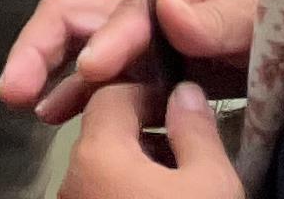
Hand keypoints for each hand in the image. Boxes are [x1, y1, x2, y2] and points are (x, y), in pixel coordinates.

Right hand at [0, 0, 259, 127]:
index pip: (129, 10)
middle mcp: (151, 12)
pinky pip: (114, 85)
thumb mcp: (265, 0)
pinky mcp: (162, 76)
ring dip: (51, 75)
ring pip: (85, 51)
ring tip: (25, 104)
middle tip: (17, 85)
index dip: (110, 41)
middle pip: (78, 16)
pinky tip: (61, 117)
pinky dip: (81, 98)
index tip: (94, 71)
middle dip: (41, 47)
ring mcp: (152, 45)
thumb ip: (222, 13)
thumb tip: (169, 12)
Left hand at [63, 82, 238, 198]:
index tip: (183, 109)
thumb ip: (197, 132)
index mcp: (96, 153)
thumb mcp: (211, 184)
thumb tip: (185, 93)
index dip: (150, 94)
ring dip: (140, 164)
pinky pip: (102, 192)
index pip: (111, 94)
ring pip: (104, 167)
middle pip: (105, 132)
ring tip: (183, 183)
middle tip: (189, 152)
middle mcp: (71, 176)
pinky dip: (129, 188)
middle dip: (147, 131)